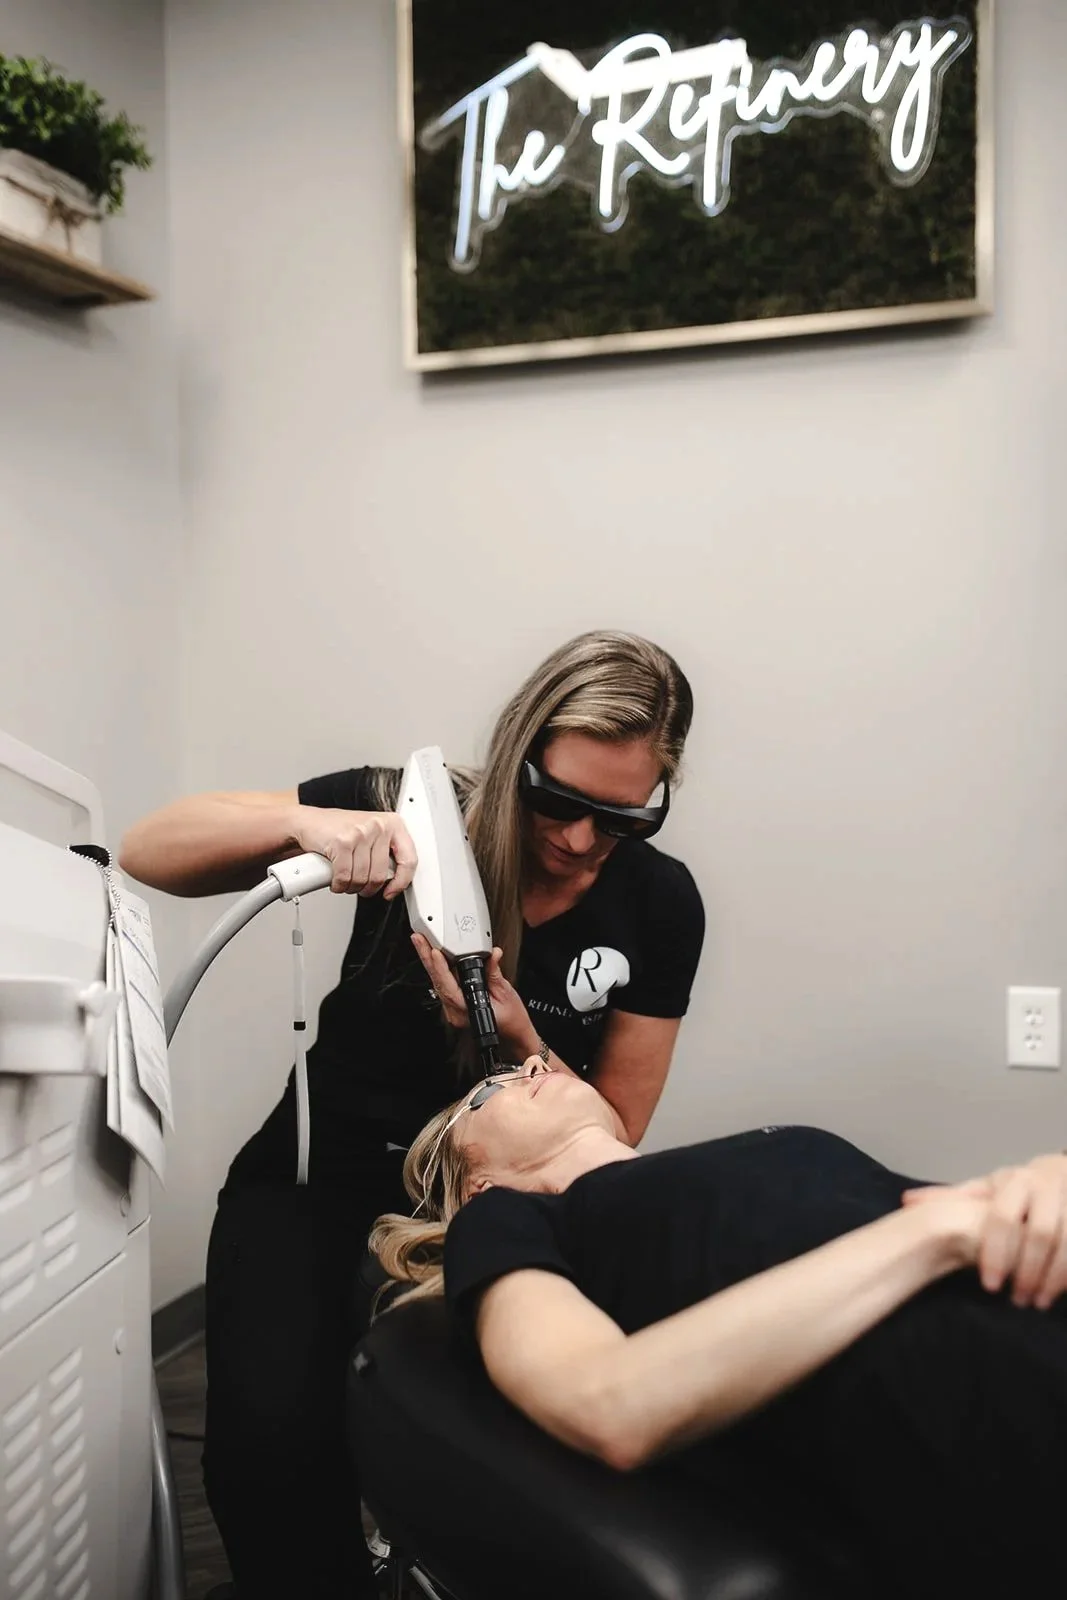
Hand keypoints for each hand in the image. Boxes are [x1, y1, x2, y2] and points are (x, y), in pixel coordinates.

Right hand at [292, 806, 415, 898]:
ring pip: (361, 878)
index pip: (410, 860)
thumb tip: (397, 879)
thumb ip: (388, 853)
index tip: (392, 891)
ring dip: (351, 887)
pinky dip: (338, 884)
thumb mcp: (373, 835)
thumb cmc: (341, 830)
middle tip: (359, 885)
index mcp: (393, 824)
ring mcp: (360, 832)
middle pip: (381, 875)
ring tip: (346, 879)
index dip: (402, 882)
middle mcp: (379, 825)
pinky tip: (335, 879)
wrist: (310, 822)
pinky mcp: (342, 842)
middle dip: (367, 888)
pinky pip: (344, 877)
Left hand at [411, 935, 537, 1056]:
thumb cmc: (512, 1020)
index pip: (449, 987)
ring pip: (438, 984)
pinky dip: (438, 970)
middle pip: (438, 983)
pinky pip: (443, 986)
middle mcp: (456, 1013)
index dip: (441, 968)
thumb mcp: (506, 993)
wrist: (515, 1035)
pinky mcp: (454, 1006)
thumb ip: (494, 973)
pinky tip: (433, 957)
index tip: (435, 951)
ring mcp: (453, 1011)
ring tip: (423, 944)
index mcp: (467, 1011)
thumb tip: (492, 955)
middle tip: (419, 941)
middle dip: (427, 959)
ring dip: (430, 963)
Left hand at [903, 1154, 1066, 1308]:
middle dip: (1026, 1270)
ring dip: (1052, 1278)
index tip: (989, 1285)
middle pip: (1039, 1233)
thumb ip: (954, 1197)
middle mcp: (1046, 1187)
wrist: (1064, 1173)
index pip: (1001, 1217)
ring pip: (1066, 1244)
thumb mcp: (988, 1189)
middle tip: (1015, 1300)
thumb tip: (906, 1201)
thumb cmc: (1020, 1188)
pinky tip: (1058, 1293)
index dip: (995, 1252)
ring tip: (1037, 1302)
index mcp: (1016, 1181)